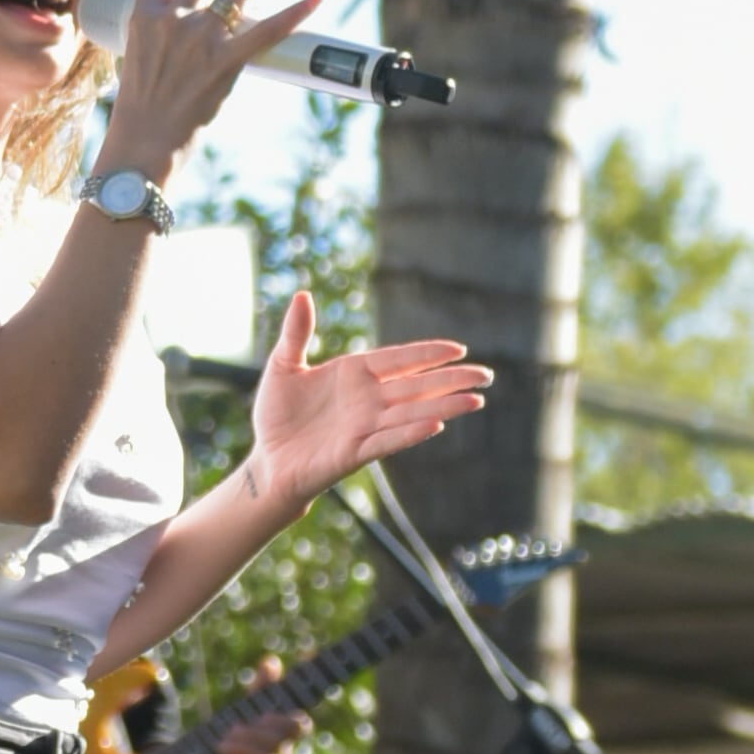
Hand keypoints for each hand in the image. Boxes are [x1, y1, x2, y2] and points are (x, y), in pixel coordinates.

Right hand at [95, 0, 327, 182]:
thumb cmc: (139, 107)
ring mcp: (201, 37)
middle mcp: (174, 18)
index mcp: (145, 16)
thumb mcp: (136, 57)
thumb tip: (187, 32)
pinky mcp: (226, 60)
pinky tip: (316, 0)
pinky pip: (268, 29)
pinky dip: (295, 13)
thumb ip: (159, 37)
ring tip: (251, 3)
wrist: (145, 140)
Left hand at [198, 657, 305, 753]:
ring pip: (273, 749)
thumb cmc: (235, 732)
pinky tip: (225, 750)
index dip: (304, 700)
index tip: (302, 681)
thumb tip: (272, 661)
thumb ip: (261, 687)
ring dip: (247, 741)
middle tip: (238, 725)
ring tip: (223, 741)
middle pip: (291, 729)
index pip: (301, 717)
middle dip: (267, 723)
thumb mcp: (247, 707)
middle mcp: (285, 748)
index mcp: (284, 731)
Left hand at [244, 287, 489, 511]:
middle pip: (417, 386)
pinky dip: (410, 433)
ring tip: (476, 400)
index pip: (399, 360)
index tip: (459, 349)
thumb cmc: (278, 414)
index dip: (427, 354)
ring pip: (412, 413)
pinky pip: (387, 440)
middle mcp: (367, 400)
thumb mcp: (282, 366)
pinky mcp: (354, 452)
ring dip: (444, 407)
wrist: (267, 459)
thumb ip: (296, 333)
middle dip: (451, 380)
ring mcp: (364, 426)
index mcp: (355, 374)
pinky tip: (436, 425)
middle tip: (486, 376)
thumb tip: (302, 294)